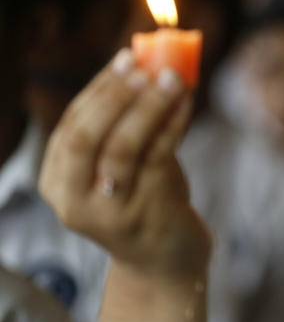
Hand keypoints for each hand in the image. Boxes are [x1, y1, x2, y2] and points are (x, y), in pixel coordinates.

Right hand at [39, 49, 211, 285]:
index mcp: (57, 183)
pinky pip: (158, 159)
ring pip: (123, 147)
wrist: (165, 263)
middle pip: (86, 137)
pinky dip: (173, 125)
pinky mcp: (146, 215)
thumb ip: (126, 124)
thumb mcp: (124, 165)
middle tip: (144, 64)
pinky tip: (187, 102)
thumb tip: (151, 65)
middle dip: (115, 95)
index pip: (71, 126)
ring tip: (173, 78)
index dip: (99, 89)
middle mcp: (74, 200)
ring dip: (149, 105)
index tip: (125, 58)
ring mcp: (109, 211)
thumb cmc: (145, 201)